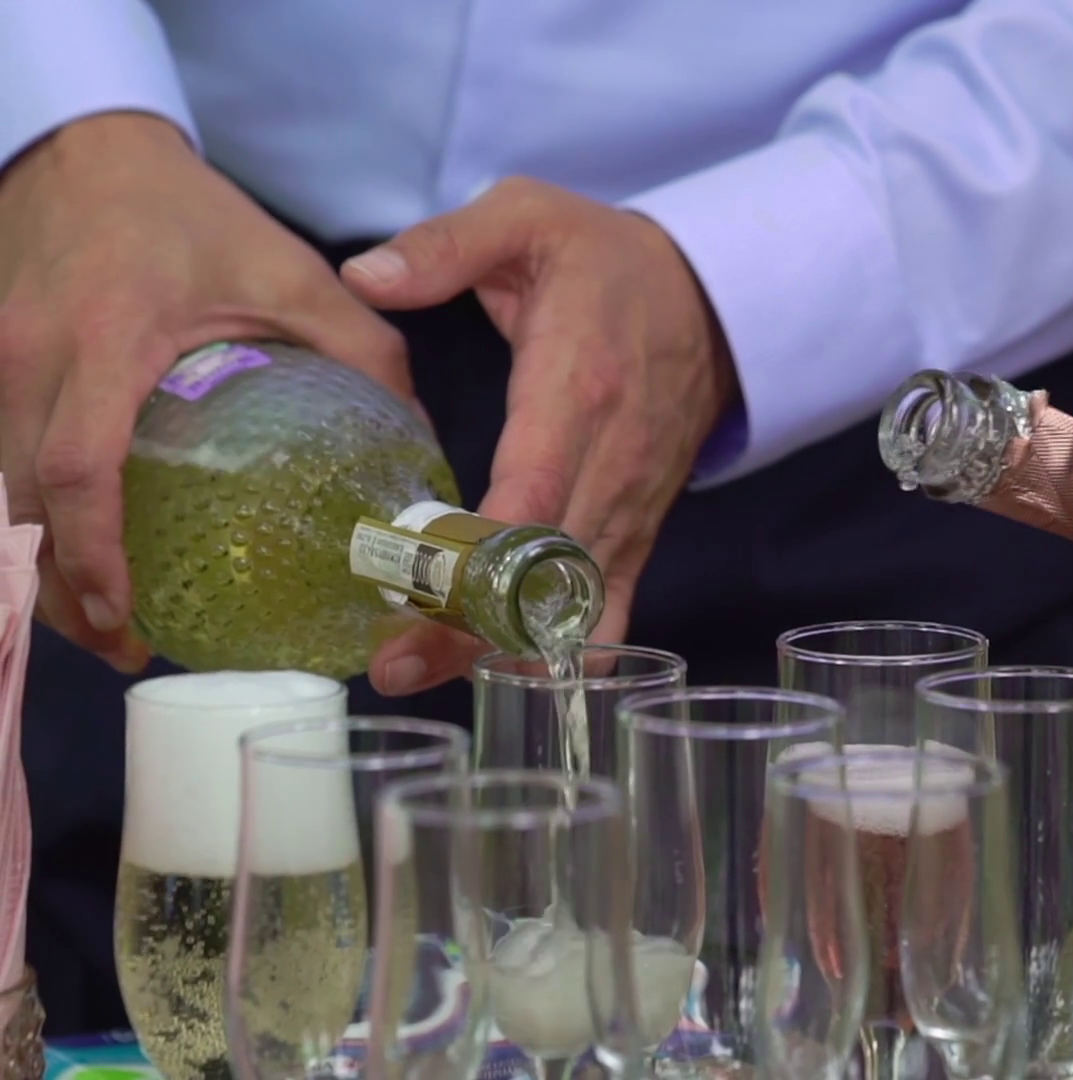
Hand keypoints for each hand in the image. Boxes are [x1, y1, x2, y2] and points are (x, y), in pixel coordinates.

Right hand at [0, 112, 411, 671]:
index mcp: (106, 336)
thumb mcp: (289, 273)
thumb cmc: (188, 213)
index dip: (95, 552)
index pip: (79, 466)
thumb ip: (364, 351)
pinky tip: (79, 559)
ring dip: (40, 567)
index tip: (127, 614)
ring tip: (105, 624)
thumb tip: (422, 444)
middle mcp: (30, 357)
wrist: (85, 150)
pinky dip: (33, 522)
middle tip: (126, 647)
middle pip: (23, 503)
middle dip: (62, 590)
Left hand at [342, 177, 736, 696]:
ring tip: (418, 674)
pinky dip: (564, 645)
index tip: (422, 591)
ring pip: (574, 596)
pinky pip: (610, 601)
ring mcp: (632, 500)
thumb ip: (447, 244)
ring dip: (502, 643)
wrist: (711, 296)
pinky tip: (506, 678)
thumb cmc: (609, 259)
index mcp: (579, 387)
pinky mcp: (639, 523)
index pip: (537, 486)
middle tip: (391, 666)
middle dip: (470, 622)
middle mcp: (613, 459)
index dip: (487, 549)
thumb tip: (363, 274)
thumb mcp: (529, 216)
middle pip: (546, 565)